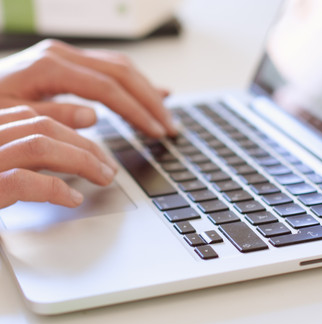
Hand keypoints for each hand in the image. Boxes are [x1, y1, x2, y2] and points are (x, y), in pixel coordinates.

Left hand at [0, 39, 175, 136]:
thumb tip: (92, 117)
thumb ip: (52, 115)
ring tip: (165, 115)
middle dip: (150, 103)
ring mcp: (69, 57)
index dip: (137, 111)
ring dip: (147, 93)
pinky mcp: (72, 64)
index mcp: (51, 67)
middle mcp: (64, 56)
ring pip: (122, 69)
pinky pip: (112, 69)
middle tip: (169, 127)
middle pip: (123, 74)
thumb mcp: (12, 117)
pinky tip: (151, 92)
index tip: (155, 131)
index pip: (109, 89)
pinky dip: (135, 84)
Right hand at [0, 106, 117, 207]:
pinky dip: (55, 188)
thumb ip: (28, 148)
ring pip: (39, 146)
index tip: (98, 153)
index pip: (36, 119)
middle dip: (86, 148)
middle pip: (44, 128)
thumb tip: (72, 136)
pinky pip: (22, 181)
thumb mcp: (4, 160)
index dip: (75, 135)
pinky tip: (74, 199)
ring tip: (104, 178)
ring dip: (81, 162)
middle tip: (110, 168)